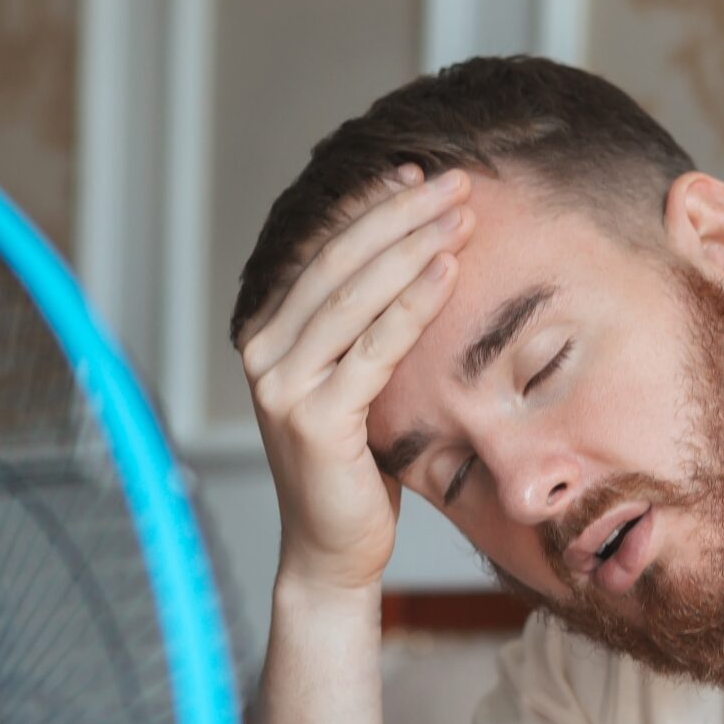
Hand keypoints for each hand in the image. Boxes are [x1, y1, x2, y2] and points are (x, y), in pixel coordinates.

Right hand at [236, 164, 472, 595]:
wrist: (332, 549)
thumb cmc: (355, 467)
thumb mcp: (355, 384)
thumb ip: (361, 331)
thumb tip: (412, 257)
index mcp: (267, 334)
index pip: (323, 252)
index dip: (371, 208)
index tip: (418, 174)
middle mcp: (263, 353)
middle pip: (337, 263)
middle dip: (399, 214)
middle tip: (454, 180)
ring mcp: (282, 386)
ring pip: (354, 297)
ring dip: (412, 246)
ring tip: (461, 214)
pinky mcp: (314, 419)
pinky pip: (373, 348)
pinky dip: (412, 304)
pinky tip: (447, 270)